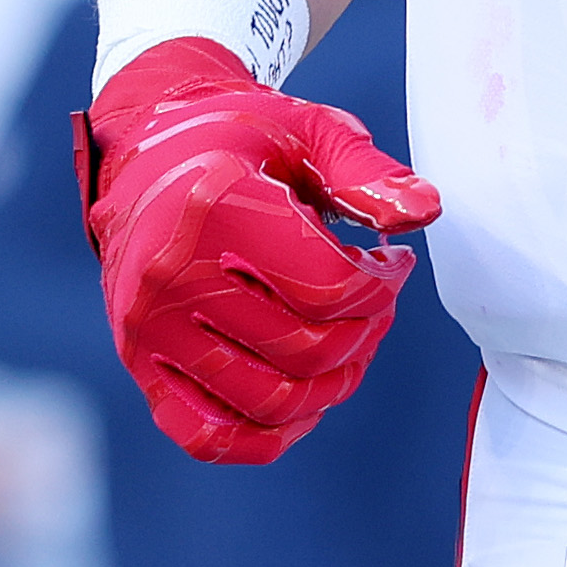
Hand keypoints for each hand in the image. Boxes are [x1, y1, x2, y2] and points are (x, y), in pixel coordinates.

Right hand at [73, 39, 440, 464]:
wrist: (144, 158)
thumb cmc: (236, 140)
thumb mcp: (306, 130)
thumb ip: (366, 173)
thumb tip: (425, 211)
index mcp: (216, 207)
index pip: (328, 285)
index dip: (383, 283)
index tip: (394, 261)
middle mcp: (174, 275)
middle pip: (305, 348)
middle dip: (366, 330)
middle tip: (379, 300)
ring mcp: (150, 329)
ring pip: (268, 400)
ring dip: (332, 384)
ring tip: (352, 341)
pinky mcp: (141, 364)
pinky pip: (208, 436)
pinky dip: (268, 434)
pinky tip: (305, 397)